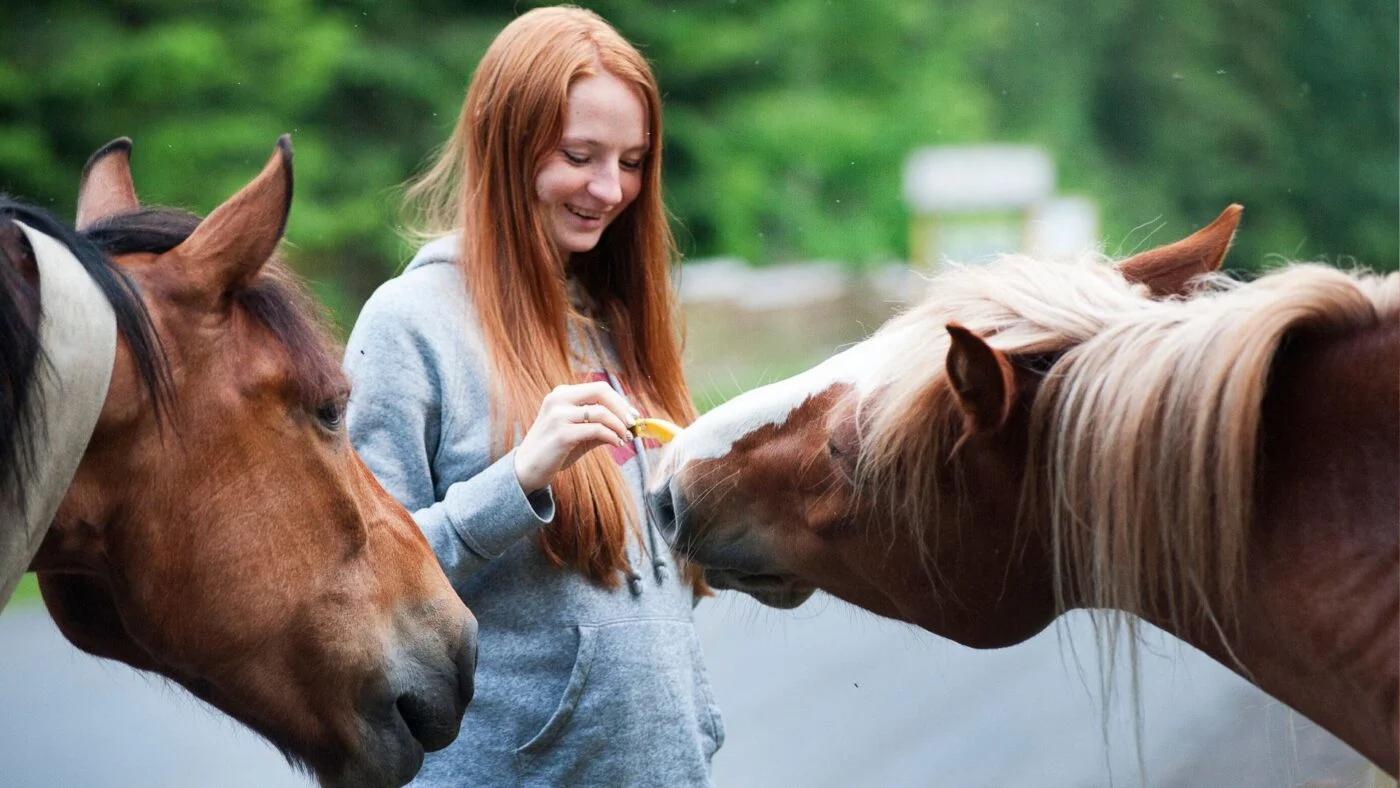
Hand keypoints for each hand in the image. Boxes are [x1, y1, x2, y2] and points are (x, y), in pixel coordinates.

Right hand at [513, 381, 637, 492]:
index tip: (633, 415)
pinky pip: (596, 430)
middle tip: (633, 424)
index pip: (599, 388)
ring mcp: (558, 415)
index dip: (620, 400)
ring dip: (619, 426)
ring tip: (624, 438)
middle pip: (601, 392)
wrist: (527, 469)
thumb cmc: (555, 450)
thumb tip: (631, 425)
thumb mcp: (580, 433)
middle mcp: (559, 399)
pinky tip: (616, 444)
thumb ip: (602, 425)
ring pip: (601, 412)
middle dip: (622, 408)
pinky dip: (611, 436)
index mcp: (562, 394)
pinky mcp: (562, 434)